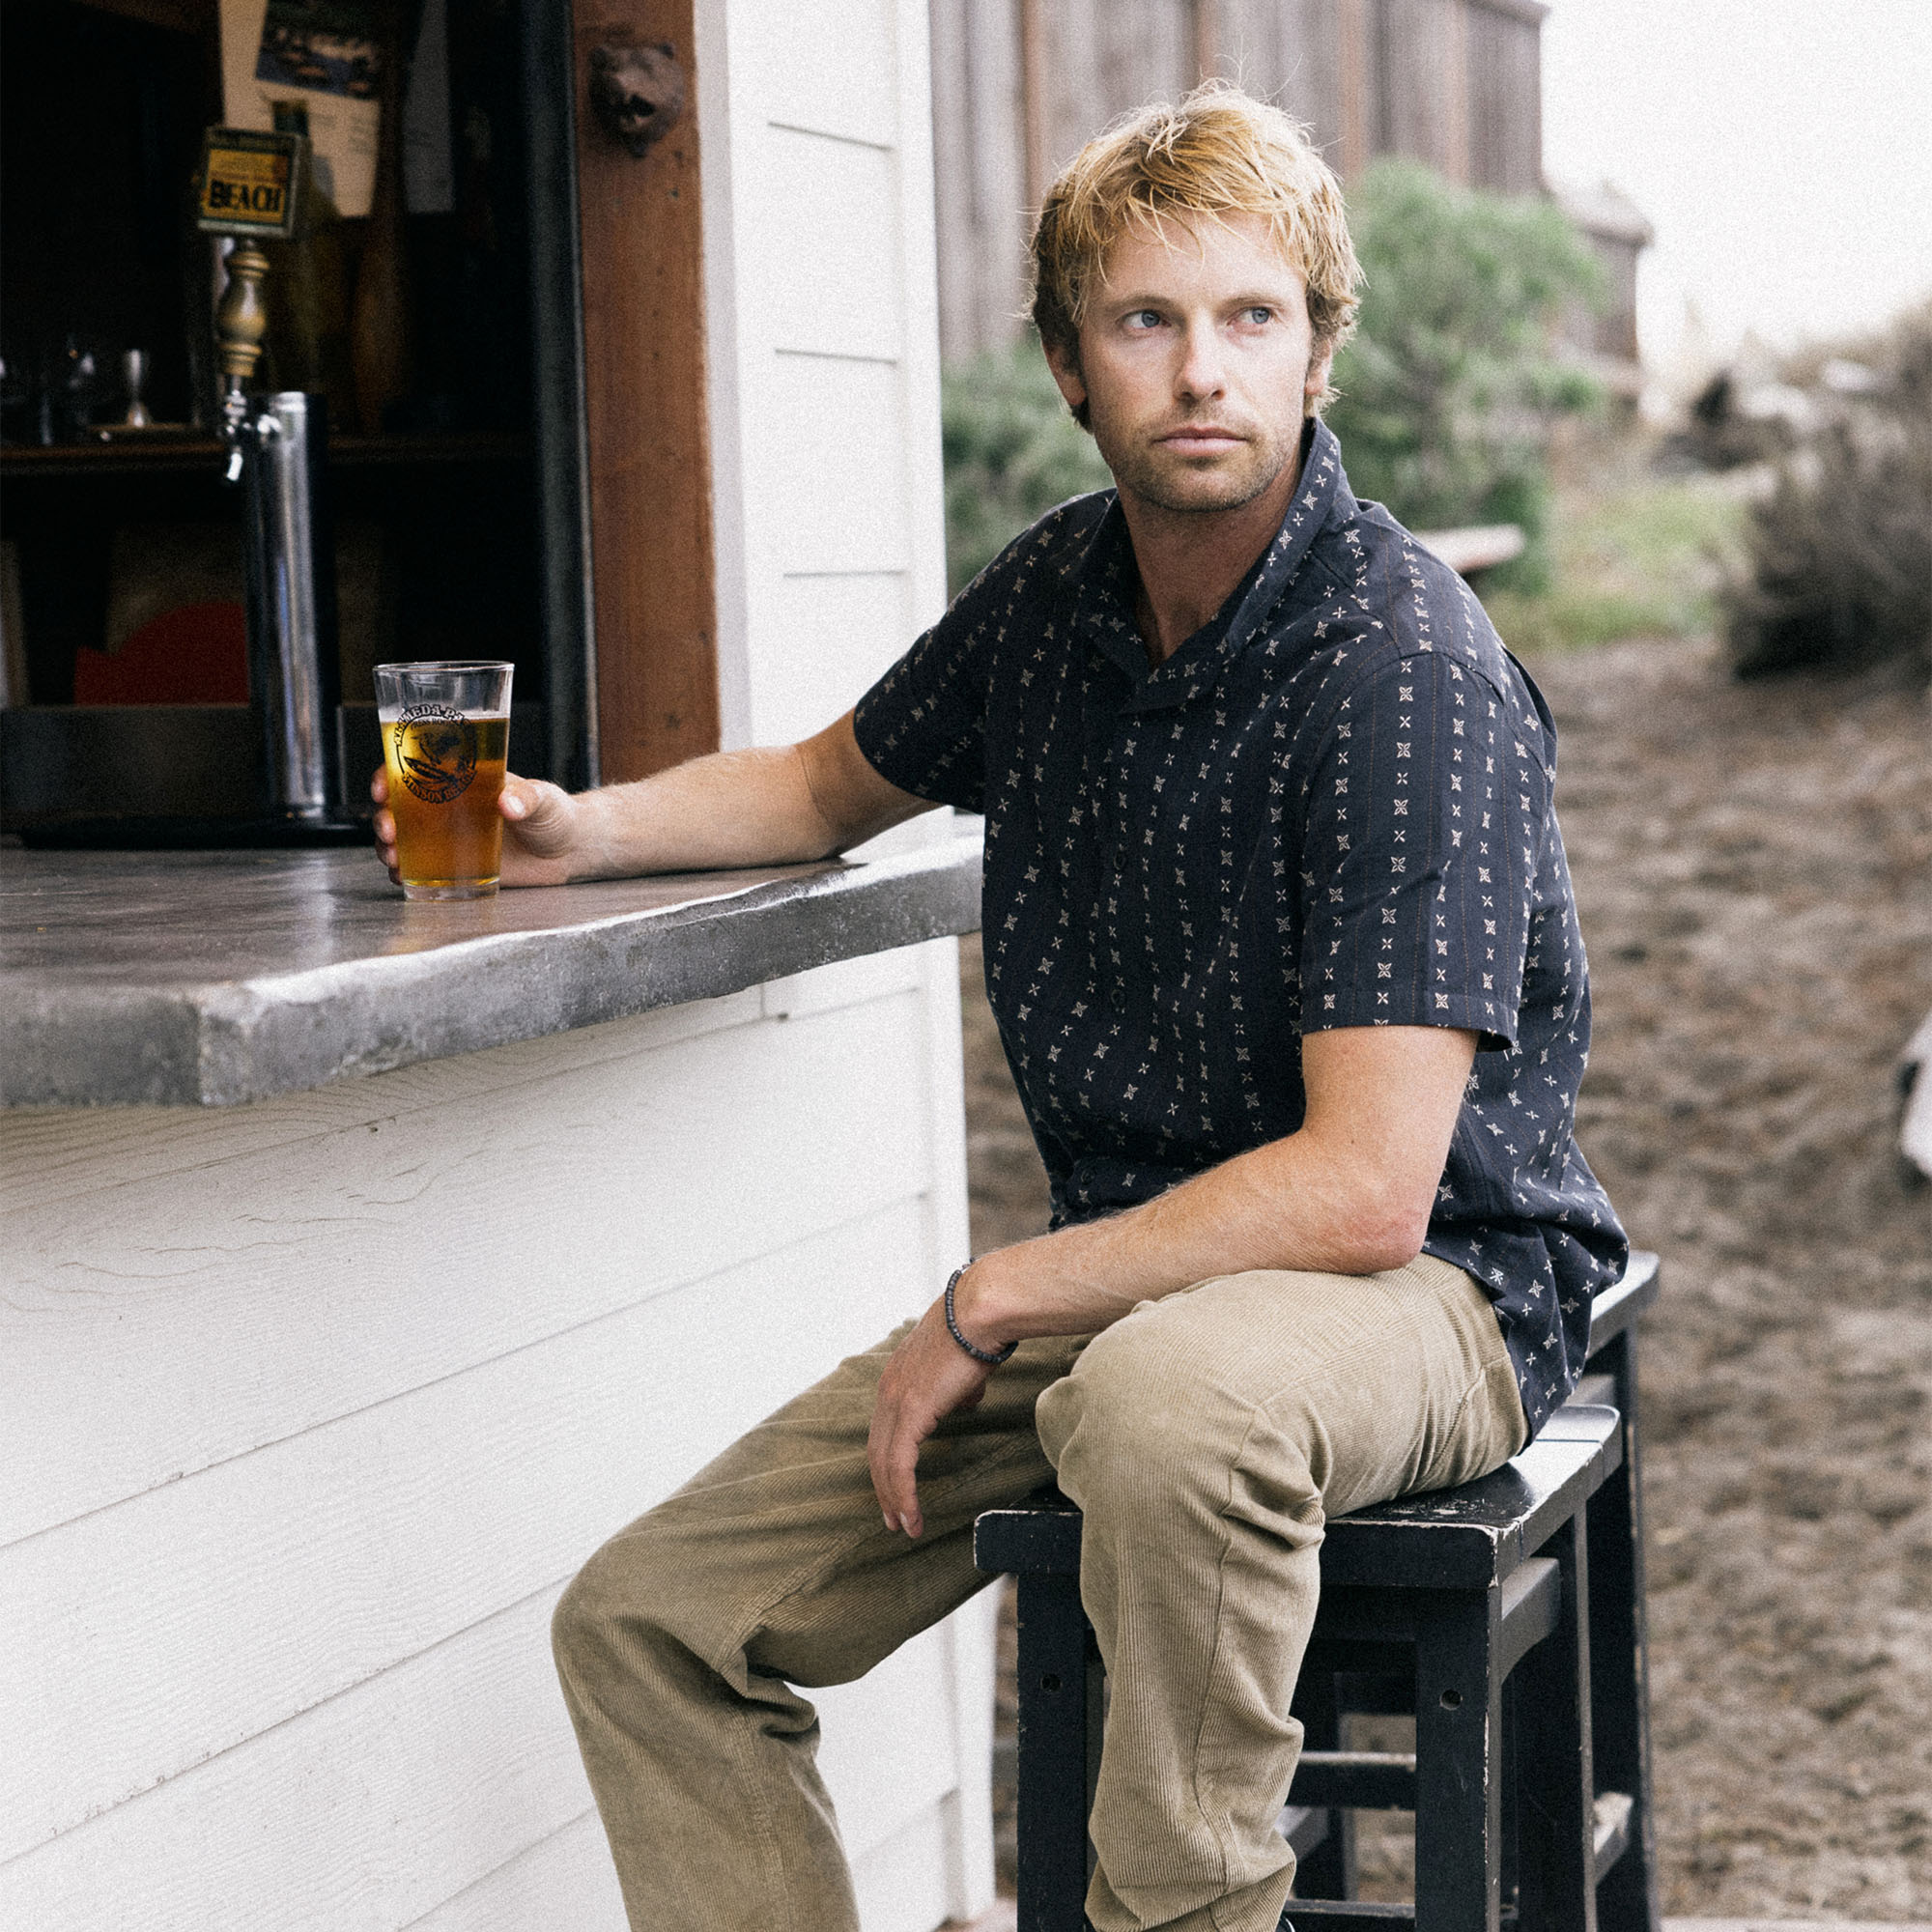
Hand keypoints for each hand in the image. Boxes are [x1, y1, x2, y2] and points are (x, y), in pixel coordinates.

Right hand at [370, 766, 582, 888]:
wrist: (570, 852)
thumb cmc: (557, 815)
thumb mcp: (545, 800)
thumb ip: (528, 798)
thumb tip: (508, 803)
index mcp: (462, 780)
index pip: (414, 770)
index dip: (389, 776)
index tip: (382, 789)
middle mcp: (448, 808)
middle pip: (398, 808)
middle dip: (383, 817)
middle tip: (389, 829)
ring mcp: (449, 838)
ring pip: (402, 839)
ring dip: (387, 847)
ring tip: (392, 857)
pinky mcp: (456, 866)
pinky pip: (418, 868)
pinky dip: (403, 873)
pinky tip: (401, 876)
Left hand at [867, 1293, 1000, 1537]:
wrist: (978, 1313)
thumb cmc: (977, 1332)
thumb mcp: (962, 1368)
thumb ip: (958, 1389)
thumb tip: (965, 1401)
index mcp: (896, 1379)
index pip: (883, 1432)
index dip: (887, 1463)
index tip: (895, 1488)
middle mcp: (887, 1391)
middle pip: (877, 1452)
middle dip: (884, 1489)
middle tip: (893, 1518)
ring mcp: (895, 1401)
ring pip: (884, 1464)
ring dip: (893, 1499)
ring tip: (904, 1526)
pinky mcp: (910, 1412)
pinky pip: (900, 1464)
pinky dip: (903, 1493)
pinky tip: (911, 1513)